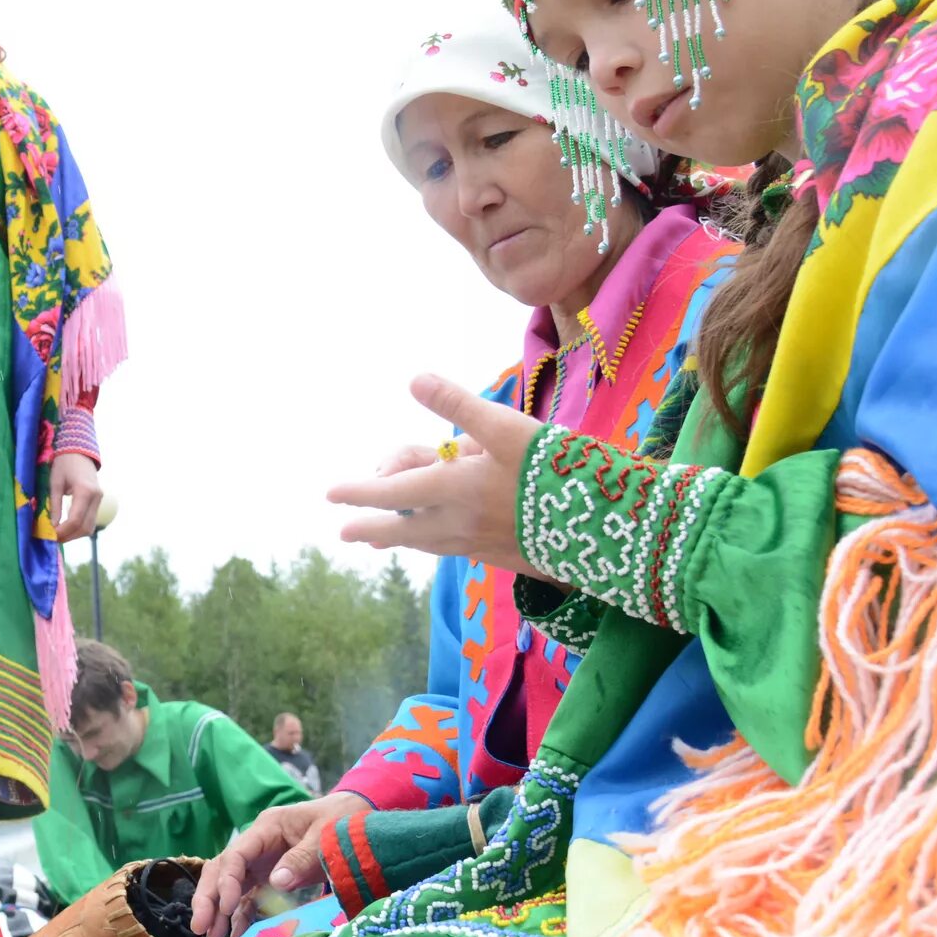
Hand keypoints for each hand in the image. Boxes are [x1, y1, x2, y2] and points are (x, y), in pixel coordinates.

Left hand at [45, 450, 102, 540]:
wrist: (78, 451)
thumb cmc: (63, 464)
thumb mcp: (54, 483)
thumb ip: (54, 505)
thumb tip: (52, 526)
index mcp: (85, 491)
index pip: (76, 519)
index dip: (63, 532)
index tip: (50, 536)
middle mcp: (96, 497)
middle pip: (85, 527)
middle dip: (69, 536)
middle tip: (52, 539)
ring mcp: (99, 499)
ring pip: (90, 527)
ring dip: (74, 535)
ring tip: (58, 535)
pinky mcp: (98, 501)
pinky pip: (90, 521)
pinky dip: (79, 528)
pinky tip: (66, 528)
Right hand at [192, 794, 355, 936]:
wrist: (355, 816)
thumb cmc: (341, 820)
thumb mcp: (326, 836)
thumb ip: (302, 858)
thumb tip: (277, 882)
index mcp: (267, 828)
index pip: (236, 854)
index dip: (226, 881)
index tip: (226, 906)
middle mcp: (257, 846)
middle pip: (222, 870)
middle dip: (208, 898)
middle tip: (200, 927)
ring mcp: (261, 863)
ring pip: (229, 885)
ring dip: (218, 910)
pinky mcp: (270, 878)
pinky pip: (249, 897)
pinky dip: (240, 916)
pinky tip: (234, 936)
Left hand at [324, 375, 545, 571]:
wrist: (605, 528)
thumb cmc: (554, 470)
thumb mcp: (505, 428)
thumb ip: (458, 406)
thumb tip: (414, 379)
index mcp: (452, 490)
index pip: (390, 493)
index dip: (359, 493)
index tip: (331, 495)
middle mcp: (458, 523)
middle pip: (403, 528)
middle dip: (371, 528)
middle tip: (344, 532)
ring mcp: (480, 544)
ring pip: (429, 543)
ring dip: (402, 539)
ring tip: (380, 541)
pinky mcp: (503, 556)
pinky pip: (454, 549)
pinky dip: (434, 544)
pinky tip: (437, 543)